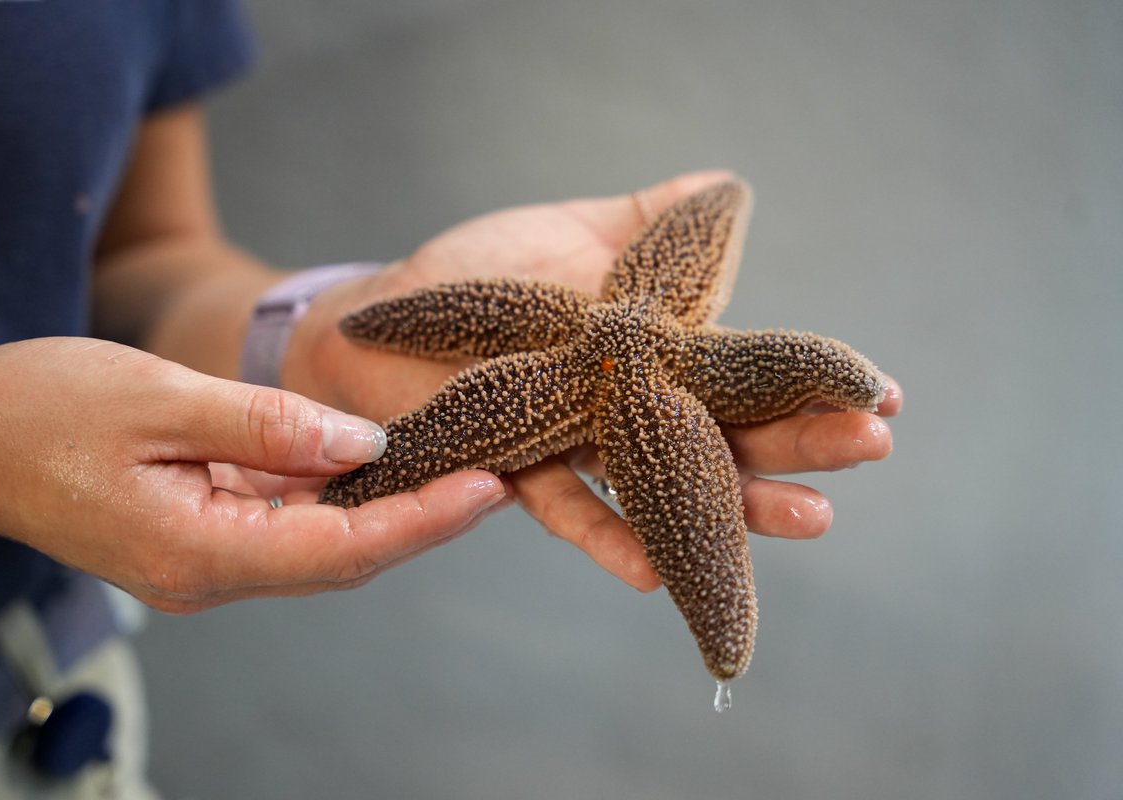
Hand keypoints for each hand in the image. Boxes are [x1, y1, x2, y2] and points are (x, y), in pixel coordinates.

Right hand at [0, 338, 504, 611]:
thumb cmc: (40, 410)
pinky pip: (287, 523)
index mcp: (197, 551)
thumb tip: (360, 442)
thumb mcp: (156, 399)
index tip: (489, 487)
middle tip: (499, 472)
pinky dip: (339, 497)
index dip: (423, 521)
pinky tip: (379, 463)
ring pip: (321, 542)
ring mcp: (204, 561)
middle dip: (425, 518)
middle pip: (342, 556)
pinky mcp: (200, 535)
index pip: (341, 549)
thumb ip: (263, 425)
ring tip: (461, 466)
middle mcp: (208, 572)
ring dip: (391, 510)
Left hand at [284, 171, 898, 591]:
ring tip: (808, 519)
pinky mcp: (516, 465)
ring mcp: (578, 443)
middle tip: (873, 445)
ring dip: (732, 507)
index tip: (884, 396)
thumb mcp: (575, 233)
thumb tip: (730, 186)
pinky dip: (606, 538)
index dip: (813, 388)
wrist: (383, 323)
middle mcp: (626, 410)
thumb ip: (649, 220)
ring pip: (666, 483)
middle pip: (726, 435)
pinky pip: (564, 507)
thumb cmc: (477, 279)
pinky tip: (655, 573)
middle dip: (801, 444)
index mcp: (652, 359)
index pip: (747, 378)